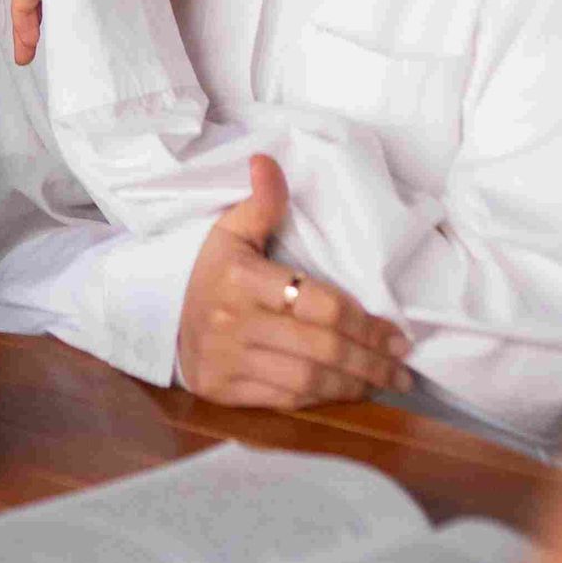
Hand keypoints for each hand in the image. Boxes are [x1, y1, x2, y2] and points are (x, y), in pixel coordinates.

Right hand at [177, 157, 411, 407]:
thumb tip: (268, 161)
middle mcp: (234, 322)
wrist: (159, 319)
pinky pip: (285, 400)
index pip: (318, 305)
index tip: (397, 332)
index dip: (366, 323)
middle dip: (371, 360)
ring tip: (386, 381)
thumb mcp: (229, 232)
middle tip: (402, 366)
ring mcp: (228, 360)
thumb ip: (260, 204)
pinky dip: (322, 399)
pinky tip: (347, 392)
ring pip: (307, 381)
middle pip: (321, 348)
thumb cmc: (210, 273)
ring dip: (354, 385)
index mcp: (241, 278)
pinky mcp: (224, 391)